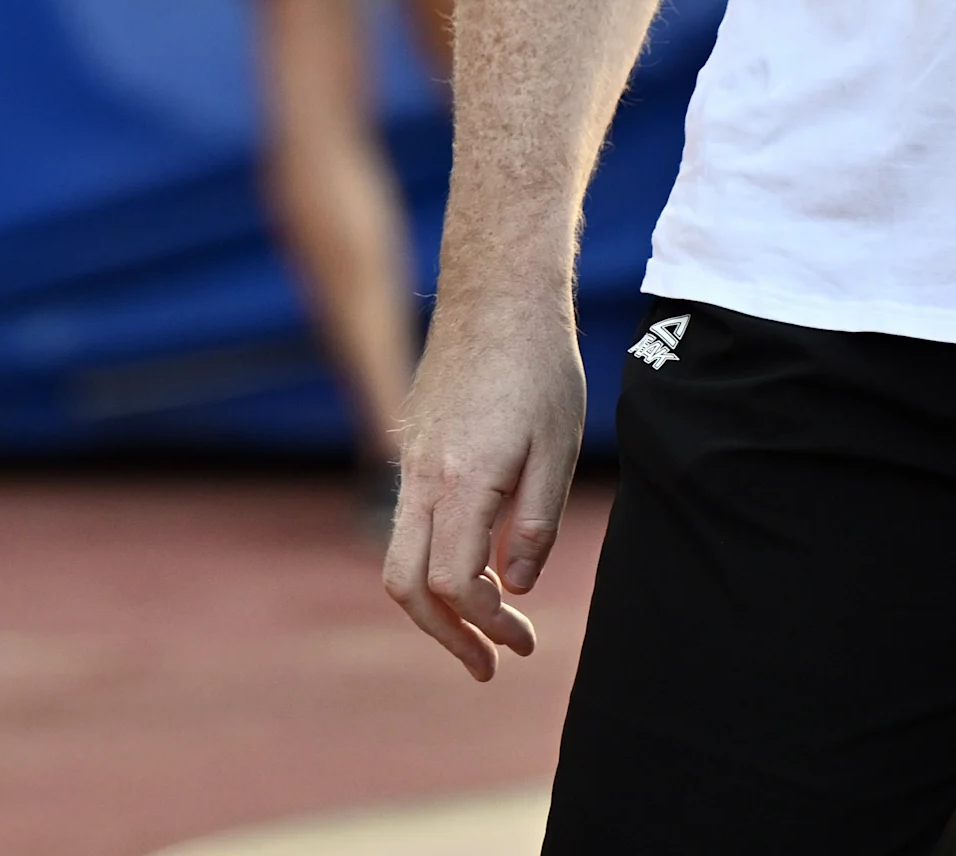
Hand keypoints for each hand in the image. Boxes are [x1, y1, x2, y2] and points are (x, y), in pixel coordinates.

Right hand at [382, 288, 587, 680]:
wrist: (496, 292)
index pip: (456, 585)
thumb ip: (536, 525)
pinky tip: (477, 560)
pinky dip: (433, 559)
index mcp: (461, 482)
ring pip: (398, 555)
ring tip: (485, 624)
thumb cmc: (538, 367)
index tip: (525, 639)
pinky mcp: (410, 444)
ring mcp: (408, 459)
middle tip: (491, 663)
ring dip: (436, 603)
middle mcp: (421, 477)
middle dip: (446, 636)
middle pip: (406, 585)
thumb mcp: (556, 450)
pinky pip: (407, 520)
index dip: (488, 625)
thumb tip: (518, 585)